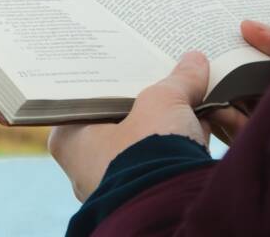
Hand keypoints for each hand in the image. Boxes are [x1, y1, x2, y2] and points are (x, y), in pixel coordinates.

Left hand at [48, 51, 209, 201]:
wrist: (173, 209)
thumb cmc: (148, 152)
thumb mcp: (164, 102)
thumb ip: (178, 79)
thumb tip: (194, 61)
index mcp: (70, 139)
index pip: (91, 99)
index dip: (117, 81)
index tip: (135, 65)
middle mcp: (84, 166)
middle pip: (120, 119)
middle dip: (149, 102)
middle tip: (168, 81)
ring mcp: (114, 183)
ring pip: (143, 143)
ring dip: (168, 126)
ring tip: (191, 102)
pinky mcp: (145, 195)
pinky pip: (160, 164)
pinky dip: (179, 149)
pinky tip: (199, 132)